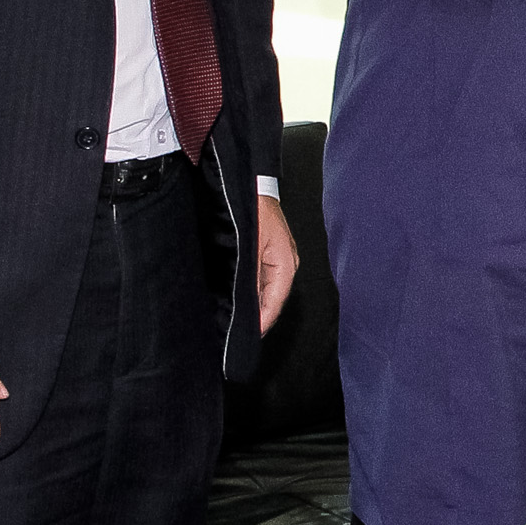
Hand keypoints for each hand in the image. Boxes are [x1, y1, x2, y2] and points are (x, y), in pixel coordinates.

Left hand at [254, 195, 299, 334]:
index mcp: (286, 264)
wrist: (251, 188)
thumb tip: (249, 305)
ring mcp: (278, 260)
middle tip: (241, 334)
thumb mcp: (250, 247)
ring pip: (267, 292)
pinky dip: (253, 294)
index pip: (275, 302)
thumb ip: (252, 278)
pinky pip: (262, 281)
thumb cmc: (253, 211)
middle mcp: (286, 265)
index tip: (250, 336)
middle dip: (259, 317)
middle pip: (273, 300)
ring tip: (239, 322)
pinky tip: (240, 300)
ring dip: (255, 306)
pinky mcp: (269, 256)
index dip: (263, 321)